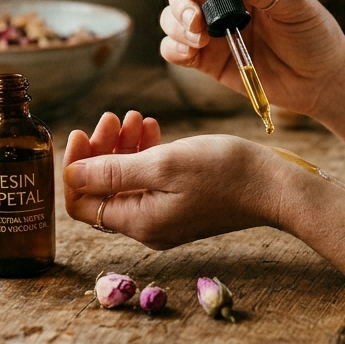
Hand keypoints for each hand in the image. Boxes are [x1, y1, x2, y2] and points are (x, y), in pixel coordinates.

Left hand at [63, 111, 287, 248]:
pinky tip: (152, 128)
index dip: (75, 167)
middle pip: (103, 189)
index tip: (82, 132)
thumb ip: (113, 172)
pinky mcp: (181, 204)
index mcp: (138, 222)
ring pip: (126, 180)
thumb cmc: (224, 173)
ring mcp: (165, 216)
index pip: (81, 203)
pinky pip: (150, 180)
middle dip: (100, 150)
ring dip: (123, 147)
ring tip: (134, 118)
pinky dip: (145, 152)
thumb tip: (70, 177)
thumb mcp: (164, 164)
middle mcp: (148, 226)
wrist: (274, 186)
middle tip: (112, 118)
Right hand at [159, 0, 344, 117]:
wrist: (320, 79)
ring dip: (176, 26)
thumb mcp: (295, 4)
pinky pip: (175, 49)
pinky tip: (190, 53)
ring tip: (200, 40)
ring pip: (172, 18)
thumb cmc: (313, 34)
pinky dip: (174, 49)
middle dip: (181, 3)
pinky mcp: (207, 59)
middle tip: (197, 22)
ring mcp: (212, 29)